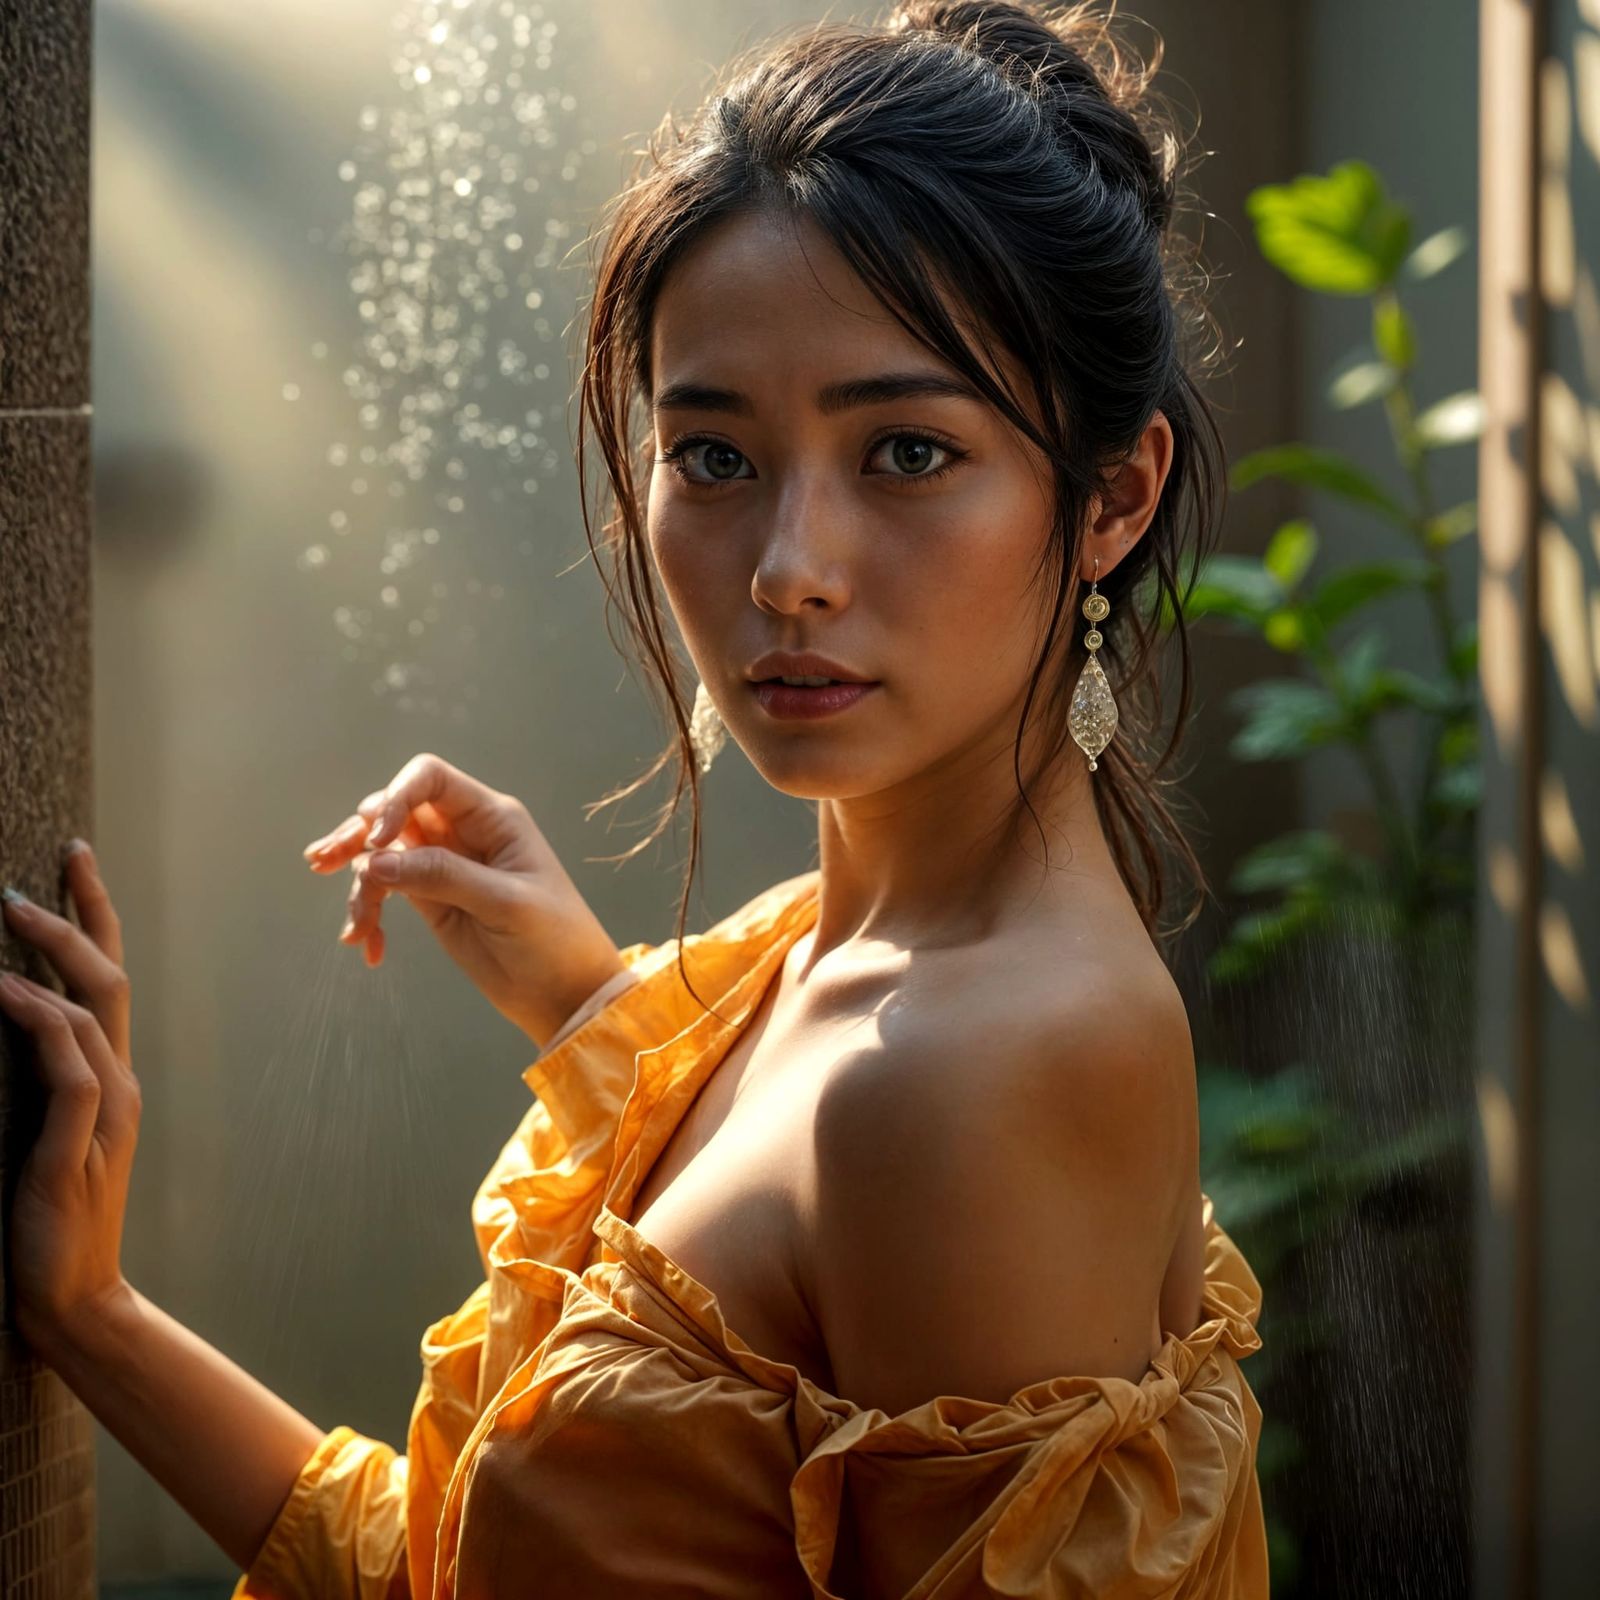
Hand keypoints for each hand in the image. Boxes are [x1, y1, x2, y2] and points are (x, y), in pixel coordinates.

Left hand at [1, 841, 138, 1349]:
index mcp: (110, 1080)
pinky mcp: (76, 1141)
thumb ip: (40, 1084)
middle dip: (82, 915)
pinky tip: (7, 991)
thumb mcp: (44, 1140)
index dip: (95, 917)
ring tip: (12, 914)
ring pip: (92, 1009)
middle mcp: (117, 1083)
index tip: (75, 861)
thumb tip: (6, 1017)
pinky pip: (67, 1063)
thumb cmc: (49, 1226)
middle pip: (111, 978)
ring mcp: (104, 1111)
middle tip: (49, 866)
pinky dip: (39, 1018)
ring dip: (51, 954)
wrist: (72, 1298)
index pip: (107, 983)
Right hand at [301, 751, 628, 1046]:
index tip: (378, 838)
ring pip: (382, 854)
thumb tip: (374, 860)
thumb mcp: (504, 904)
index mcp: (492, 818)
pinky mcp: (432, 900)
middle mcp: (464, 833)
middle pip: (394, 812)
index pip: (429, 778)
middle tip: (323, 863)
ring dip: (357, 884)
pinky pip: (385, 891)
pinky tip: (366, 944)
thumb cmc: (555, 941)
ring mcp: (445, 866)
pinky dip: (369, 912)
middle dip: (357, 836)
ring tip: (353, 930)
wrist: (567, 996)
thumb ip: (442, 876)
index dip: (395, 797)